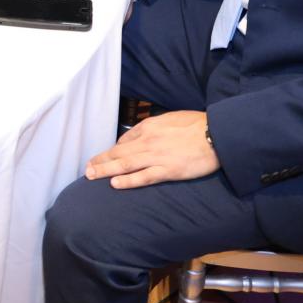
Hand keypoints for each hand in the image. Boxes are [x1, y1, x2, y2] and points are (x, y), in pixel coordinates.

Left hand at [85, 111, 217, 188]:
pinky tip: (115, 184)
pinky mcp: (168, 170)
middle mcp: (148, 141)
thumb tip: (140, 135)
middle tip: (86, 168)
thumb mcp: (170, 118)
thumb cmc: (196, 124)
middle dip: (101, 160)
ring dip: (106, 170)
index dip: (112, 151)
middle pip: (119, 152)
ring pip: (125, 164)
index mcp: (149, 127)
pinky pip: (144, 177)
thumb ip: (154, 127)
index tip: (103, 158)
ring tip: (91, 176)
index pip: (124, 140)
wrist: (216, 133)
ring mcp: (157, 156)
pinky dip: (128, 181)